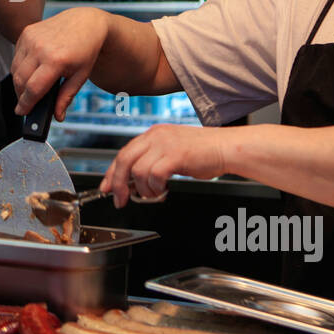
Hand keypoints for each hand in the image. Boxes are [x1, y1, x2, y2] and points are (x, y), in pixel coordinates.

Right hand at [11, 7, 109, 121]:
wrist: (85, 22)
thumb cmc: (85, 49)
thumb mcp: (81, 76)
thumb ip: (66, 97)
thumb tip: (57, 116)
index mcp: (56, 60)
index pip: (33, 88)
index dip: (25, 104)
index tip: (21, 112)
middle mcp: (40, 48)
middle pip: (20, 80)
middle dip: (21, 96)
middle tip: (26, 104)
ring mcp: (31, 38)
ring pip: (15, 69)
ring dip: (20, 82)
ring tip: (30, 88)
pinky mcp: (26, 32)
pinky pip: (17, 56)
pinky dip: (20, 67)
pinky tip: (31, 70)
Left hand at [100, 124, 225, 206]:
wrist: (226, 148)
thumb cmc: (203, 153)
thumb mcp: (172, 151)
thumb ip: (153, 160)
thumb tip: (134, 181)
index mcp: (153, 134)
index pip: (124, 153)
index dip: (112, 172)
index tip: (107, 187)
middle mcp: (155, 136)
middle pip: (124, 160)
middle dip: (118, 183)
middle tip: (120, 200)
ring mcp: (165, 144)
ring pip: (138, 171)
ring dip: (143, 189)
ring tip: (154, 194)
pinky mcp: (175, 155)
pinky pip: (154, 176)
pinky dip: (155, 188)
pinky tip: (163, 190)